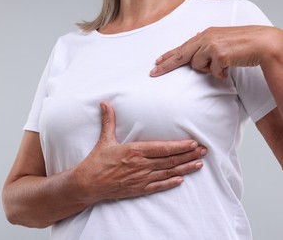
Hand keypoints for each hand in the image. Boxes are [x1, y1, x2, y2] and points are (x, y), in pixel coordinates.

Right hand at [74, 101, 206, 203]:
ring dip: (185, 169)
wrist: (88, 184)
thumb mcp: (104, 140)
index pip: (162, 148)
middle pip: (170, 161)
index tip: (193, 143)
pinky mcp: (138, 189)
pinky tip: (181, 180)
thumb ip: (108, 121)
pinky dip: (170, 183)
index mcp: (134, 151)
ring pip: (167, 173)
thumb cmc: (96, 162)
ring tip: (199, 164)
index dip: (179, 146)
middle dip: (188, 156)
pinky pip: (158, 186)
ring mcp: (141, 179)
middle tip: (203, 151)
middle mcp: (141, 165)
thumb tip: (105, 103)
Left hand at [150, 26, 281, 78]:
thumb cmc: (242, 44)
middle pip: (180, 55)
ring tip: (222, 64)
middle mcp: (206, 38)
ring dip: (208, 69)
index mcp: (205, 34)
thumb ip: (207, 46)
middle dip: (165, 65)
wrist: (261, 42)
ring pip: (197, 65)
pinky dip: (220, 73)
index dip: (168, 55)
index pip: (182, 47)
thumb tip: (195, 56)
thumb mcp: (221, 41)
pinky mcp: (219, 55)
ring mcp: (211, 46)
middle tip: (153, 73)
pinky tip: (228, 67)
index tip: (156, 62)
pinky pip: (212, 71)